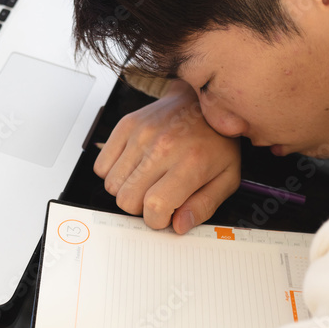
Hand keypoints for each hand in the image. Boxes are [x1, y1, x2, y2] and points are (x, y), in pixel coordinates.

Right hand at [95, 80, 240, 233]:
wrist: (202, 102)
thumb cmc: (216, 141)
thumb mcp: (227, 178)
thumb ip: (204, 206)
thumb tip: (179, 225)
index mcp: (191, 163)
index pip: (155, 206)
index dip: (157, 220)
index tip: (165, 214)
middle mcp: (162, 147)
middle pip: (127, 199)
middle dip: (140, 208)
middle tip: (156, 197)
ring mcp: (140, 134)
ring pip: (111, 185)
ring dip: (126, 191)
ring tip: (145, 181)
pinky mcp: (126, 126)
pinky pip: (101, 166)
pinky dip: (112, 173)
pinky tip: (133, 169)